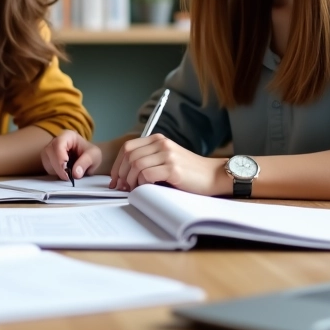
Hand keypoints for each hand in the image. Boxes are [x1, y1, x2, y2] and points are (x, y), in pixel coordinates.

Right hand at [40, 131, 101, 180]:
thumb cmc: (91, 154)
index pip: (58, 144)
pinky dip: (54, 173)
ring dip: (56, 171)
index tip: (67, 171)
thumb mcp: (94, 156)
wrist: (88, 159)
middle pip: (49, 152)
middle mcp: (56, 140)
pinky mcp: (48, 159)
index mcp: (68, 135)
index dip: (60, 157)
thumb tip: (75, 174)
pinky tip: (64, 174)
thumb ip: (85, 163)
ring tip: (68, 176)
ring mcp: (50, 150)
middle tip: (68, 177)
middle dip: (58, 167)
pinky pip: (47, 166)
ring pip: (46, 160)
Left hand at [109, 134, 224, 194]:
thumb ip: (150, 160)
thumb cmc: (190, 172)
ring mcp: (167, 155)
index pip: (128, 148)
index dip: (117, 164)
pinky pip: (146, 174)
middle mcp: (161, 144)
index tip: (115, 178)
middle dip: (120, 173)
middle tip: (121, 187)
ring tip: (133, 189)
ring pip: (136, 165)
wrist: (214, 175)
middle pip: (129, 156)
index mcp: (158, 140)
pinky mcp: (172, 168)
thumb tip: (126, 174)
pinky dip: (142, 183)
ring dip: (130, 180)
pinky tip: (146, 188)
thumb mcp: (168, 158)